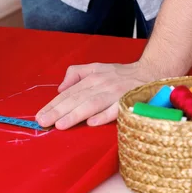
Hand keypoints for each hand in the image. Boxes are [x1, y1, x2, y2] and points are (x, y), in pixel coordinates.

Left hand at [36, 59, 160, 129]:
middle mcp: (102, 84)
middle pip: (77, 99)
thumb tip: (60, 88)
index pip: (69, 93)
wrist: (151, 72)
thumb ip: (76, 74)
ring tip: (60, 125)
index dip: (54, 104)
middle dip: (58, 111)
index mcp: (92, 78)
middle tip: (43, 122)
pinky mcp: (129, 100)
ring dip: (76, 115)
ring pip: (92, 104)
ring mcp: (115, 92)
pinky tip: (92, 123)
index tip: (40, 115)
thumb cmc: (122, 74)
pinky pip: (115, 109)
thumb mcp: (97, 68)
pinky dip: (104, 116)